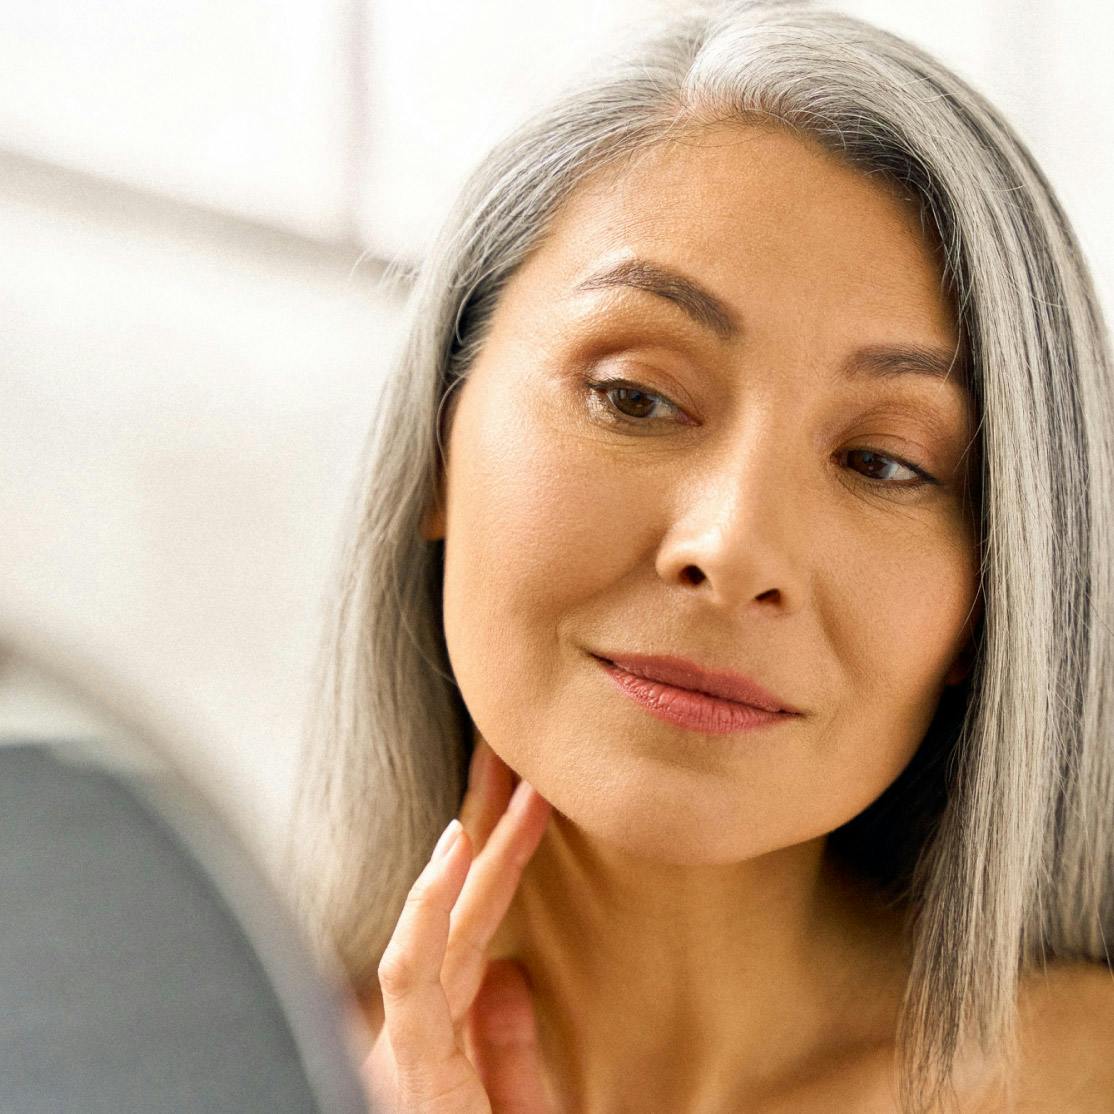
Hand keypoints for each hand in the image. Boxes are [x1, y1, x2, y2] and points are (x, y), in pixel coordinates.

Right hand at [363, 735, 555, 1112]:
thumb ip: (511, 1052)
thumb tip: (511, 975)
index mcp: (453, 1030)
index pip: (479, 924)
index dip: (504, 857)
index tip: (531, 798)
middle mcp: (427, 1025)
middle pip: (461, 908)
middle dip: (488, 828)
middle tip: (514, 758)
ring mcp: (413, 1038)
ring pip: (436, 919)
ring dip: (473, 844)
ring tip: (505, 779)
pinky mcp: (408, 1061)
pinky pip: (413, 970)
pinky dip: (430, 905)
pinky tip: (455, 849)